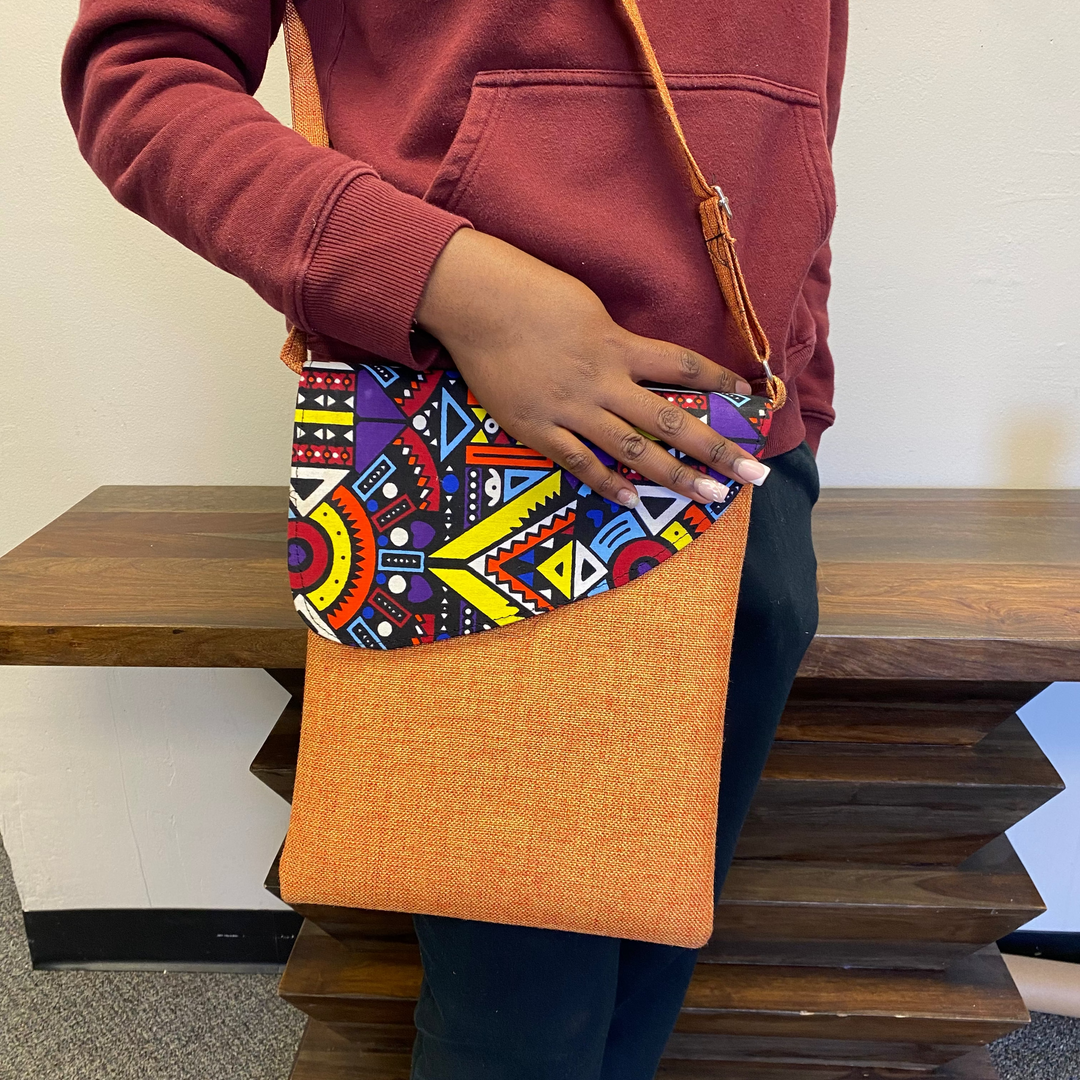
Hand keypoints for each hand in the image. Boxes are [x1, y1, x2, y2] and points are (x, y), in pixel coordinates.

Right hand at [415, 229, 769, 506]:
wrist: (476, 302)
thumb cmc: (528, 292)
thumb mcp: (585, 305)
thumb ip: (612, 337)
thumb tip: (633, 357)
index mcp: (617, 344)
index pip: (681, 365)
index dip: (718, 382)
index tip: (749, 397)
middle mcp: (603, 380)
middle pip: (671, 420)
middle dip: (717, 448)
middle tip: (755, 473)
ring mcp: (571, 408)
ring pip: (633, 449)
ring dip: (675, 475)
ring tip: (710, 495)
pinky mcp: (538, 427)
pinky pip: (579, 461)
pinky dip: (608, 481)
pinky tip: (633, 498)